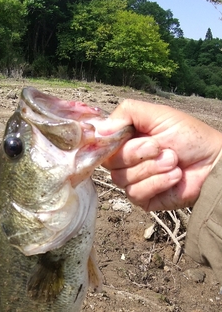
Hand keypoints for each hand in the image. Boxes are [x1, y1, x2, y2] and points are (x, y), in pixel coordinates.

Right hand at [100, 99, 221, 210]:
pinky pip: (136, 193)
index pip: (102, 143)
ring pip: (122, 178)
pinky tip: (174, 176)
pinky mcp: (143, 199)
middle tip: (160, 147)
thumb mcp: (158, 114)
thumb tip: (100, 129)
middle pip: (110, 162)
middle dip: (138, 153)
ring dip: (152, 168)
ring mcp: (133, 181)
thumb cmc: (189, 136)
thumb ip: (127, 113)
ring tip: (173, 161)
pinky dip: (158, 182)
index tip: (128, 136)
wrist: (212, 161)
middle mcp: (126, 161)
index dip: (111, 142)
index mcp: (126, 139)